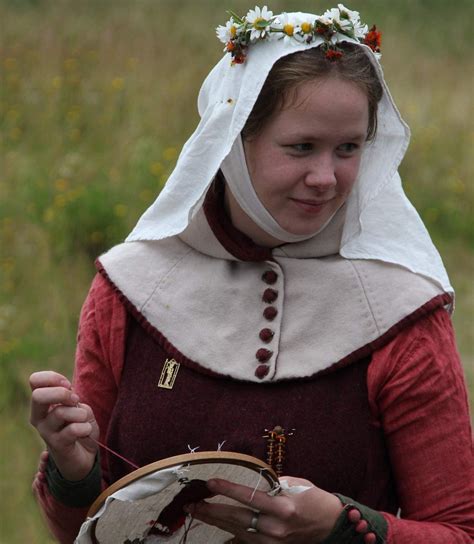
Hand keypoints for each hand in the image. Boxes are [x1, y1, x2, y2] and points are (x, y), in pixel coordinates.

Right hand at [29, 370, 98, 480]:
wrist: (85, 455)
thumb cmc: (80, 425)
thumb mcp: (78, 405)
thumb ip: (71, 397)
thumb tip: (67, 391)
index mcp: (42, 403)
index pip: (35, 380)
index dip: (53, 378)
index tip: (68, 385)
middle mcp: (39, 417)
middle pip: (38, 395)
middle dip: (62, 393)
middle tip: (75, 400)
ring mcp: (46, 432)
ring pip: (60, 412)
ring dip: (80, 413)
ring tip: (83, 419)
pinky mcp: (57, 445)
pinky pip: (72, 429)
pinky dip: (85, 427)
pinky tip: (85, 431)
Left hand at [185, 476, 342, 542]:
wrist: (333, 527)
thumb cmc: (315, 500)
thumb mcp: (296, 484)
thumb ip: (274, 483)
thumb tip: (254, 480)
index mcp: (284, 507)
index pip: (250, 497)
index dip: (229, 490)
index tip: (210, 483)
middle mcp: (277, 527)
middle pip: (237, 518)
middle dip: (212, 511)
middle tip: (192, 503)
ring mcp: (274, 542)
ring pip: (237, 531)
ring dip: (216, 521)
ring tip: (197, 511)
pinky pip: (246, 541)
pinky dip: (230, 532)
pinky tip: (216, 525)